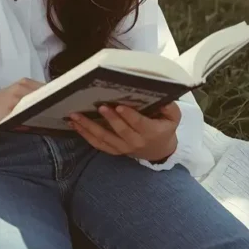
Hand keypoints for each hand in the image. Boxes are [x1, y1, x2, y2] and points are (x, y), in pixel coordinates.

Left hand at [66, 101, 180, 162]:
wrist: (158, 150)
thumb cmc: (164, 128)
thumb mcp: (173, 117)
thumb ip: (170, 108)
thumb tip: (163, 98)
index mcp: (151, 132)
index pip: (139, 124)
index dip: (129, 116)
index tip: (119, 106)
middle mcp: (135, 142)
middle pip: (120, 131)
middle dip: (109, 119)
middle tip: (100, 106)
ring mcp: (122, 148)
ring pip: (104, 139)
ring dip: (89, 127)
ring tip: (76, 116)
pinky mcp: (114, 150)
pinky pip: (98, 144)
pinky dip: (85, 135)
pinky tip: (75, 125)